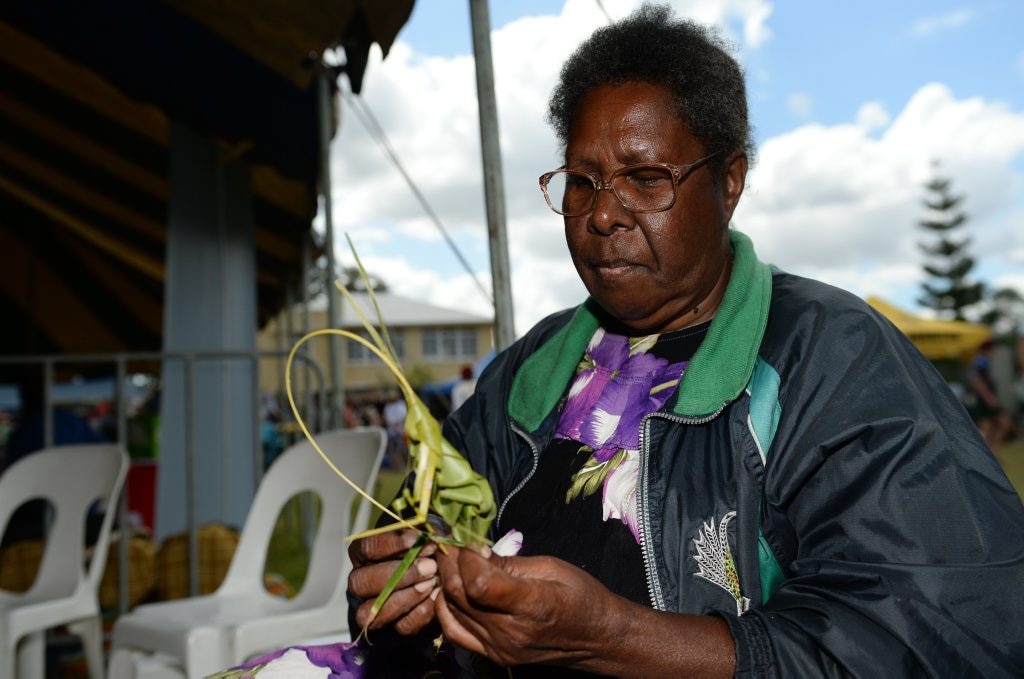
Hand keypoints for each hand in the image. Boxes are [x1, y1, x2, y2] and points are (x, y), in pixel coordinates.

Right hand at [348, 529, 438, 633]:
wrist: (440, 574)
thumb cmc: (428, 548)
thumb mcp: (426, 533)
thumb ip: (426, 529)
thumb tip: (431, 532)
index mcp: (363, 552)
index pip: (367, 547)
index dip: (393, 544)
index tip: (420, 539)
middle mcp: (360, 581)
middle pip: (361, 582)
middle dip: (399, 574)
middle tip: (430, 566)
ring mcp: (371, 608)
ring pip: (372, 612)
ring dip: (407, 596)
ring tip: (433, 582)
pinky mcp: (393, 628)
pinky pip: (401, 626)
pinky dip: (421, 612)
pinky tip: (437, 597)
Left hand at [434, 546, 626, 667]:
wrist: (597, 637)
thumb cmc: (580, 595)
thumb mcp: (550, 567)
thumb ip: (508, 562)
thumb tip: (474, 550)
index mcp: (533, 606)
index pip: (478, 583)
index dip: (466, 557)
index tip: (470, 541)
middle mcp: (511, 632)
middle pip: (459, 595)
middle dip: (449, 563)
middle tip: (452, 543)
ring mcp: (500, 648)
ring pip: (451, 612)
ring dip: (445, 582)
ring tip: (452, 562)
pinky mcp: (494, 656)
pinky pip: (454, 631)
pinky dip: (446, 607)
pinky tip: (451, 590)